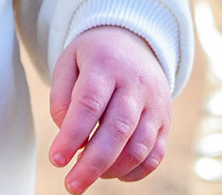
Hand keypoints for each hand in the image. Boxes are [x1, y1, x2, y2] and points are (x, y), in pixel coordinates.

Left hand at [47, 26, 170, 191]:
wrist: (133, 41)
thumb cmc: (94, 57)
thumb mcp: (69, 62)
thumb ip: (61, 97)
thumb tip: (67, 135)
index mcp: (106, 63)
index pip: (89, 103)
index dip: (72, 135)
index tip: (56, 160)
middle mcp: (135, 83)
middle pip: (117, 129)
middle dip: (93, 163)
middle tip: (72, 185)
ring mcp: (155, 103)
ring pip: (139, 146)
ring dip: (112, 169)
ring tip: (88, 173)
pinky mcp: (166, 121)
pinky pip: (156, 154)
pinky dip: (134, 172)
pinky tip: (113, 172)